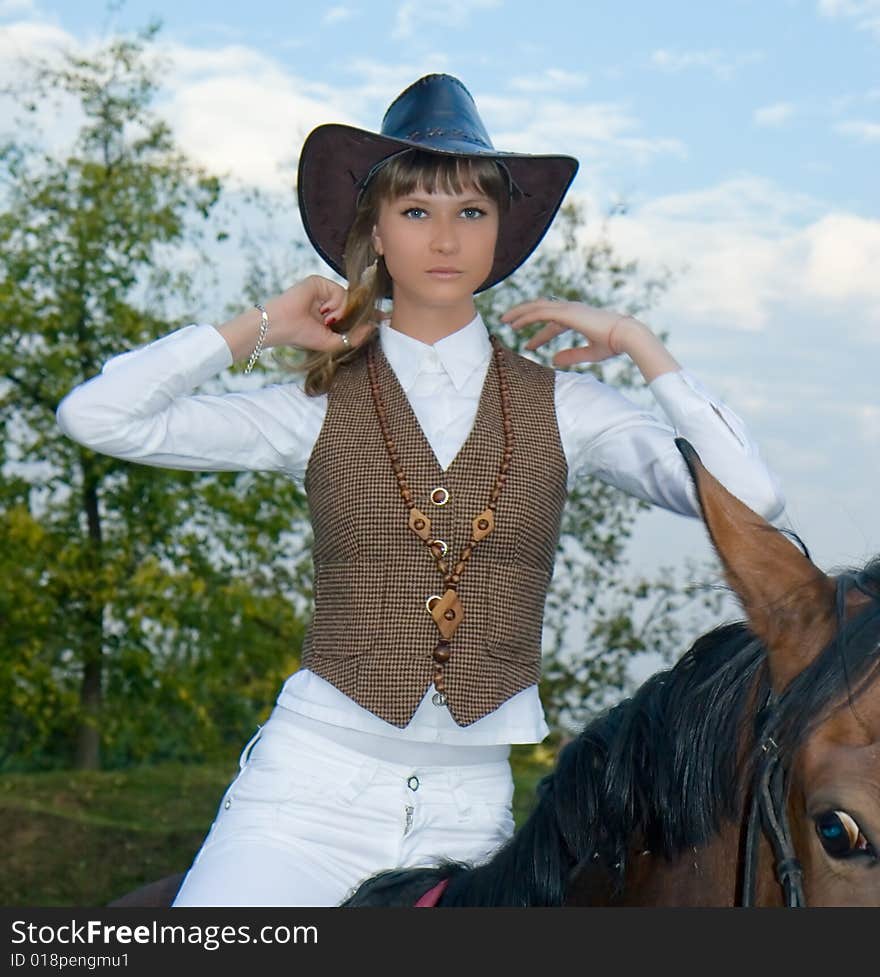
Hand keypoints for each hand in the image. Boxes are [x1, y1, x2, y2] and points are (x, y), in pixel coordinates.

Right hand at [268, 275, 376, 352]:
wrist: (282, 327)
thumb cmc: (302, 336)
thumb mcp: (334, 342)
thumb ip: (354, 338)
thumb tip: (373, 327)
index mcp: (332, 314)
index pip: (355, 311)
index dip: (371, 314)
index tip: (388, 316)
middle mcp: (329, 301)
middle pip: (354, 302)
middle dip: (353, 313)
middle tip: (335, 322)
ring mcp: (324, 290)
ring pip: (347, 298)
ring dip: (340, 311)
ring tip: (325, 319)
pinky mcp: (318, 282)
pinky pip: (339, 291)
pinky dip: (334, 303)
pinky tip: (322, 311)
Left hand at [500, 298, 638, 367]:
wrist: (627, 336)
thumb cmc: (614, 345)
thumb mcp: (589, 353)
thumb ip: (571, 356)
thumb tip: (553, 361)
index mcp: (579, 317)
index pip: (554, 323)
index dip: (541, 335)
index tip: (529, 346)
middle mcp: (572, 309)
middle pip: (542, 309)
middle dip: (524, 315)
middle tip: (508, 323)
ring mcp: (569, 309)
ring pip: (537, 307)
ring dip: (519, 313)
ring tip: (504, 321)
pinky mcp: (566, 313)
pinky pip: (540, 313)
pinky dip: (526, 317)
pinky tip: (514, 324)